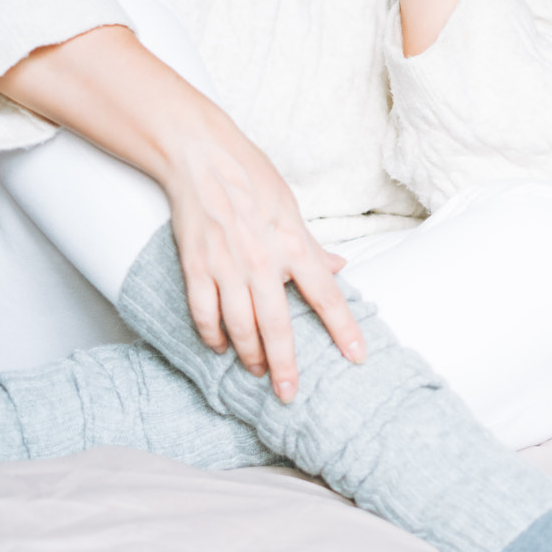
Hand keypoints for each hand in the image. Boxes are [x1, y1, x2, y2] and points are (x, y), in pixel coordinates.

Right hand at [157, 115, 363, 400]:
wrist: (202, 157)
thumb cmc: (251, 178)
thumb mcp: (292, 209)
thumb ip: (312, 246)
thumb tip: (339, 267)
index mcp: (294, 246)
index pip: (327, 296)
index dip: (344, 330)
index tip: (356, 357)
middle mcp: (262, 262)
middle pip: (278, 326)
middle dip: (285, 365)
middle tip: (289, 393)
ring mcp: (226, 267)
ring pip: (239, 327)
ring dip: (249, 356)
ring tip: (258, 372)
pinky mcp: (196, 267)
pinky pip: (204, 314)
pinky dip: (211, 336)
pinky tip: (220, 347)